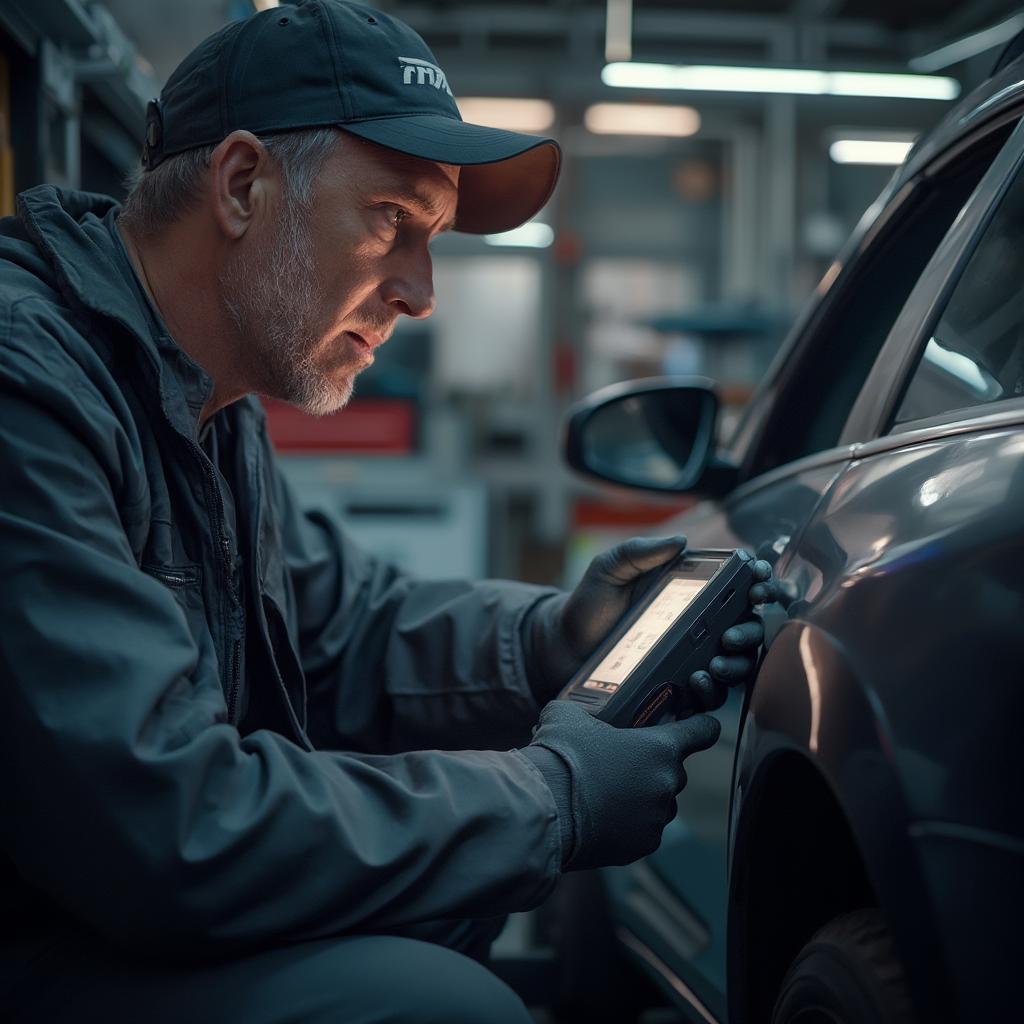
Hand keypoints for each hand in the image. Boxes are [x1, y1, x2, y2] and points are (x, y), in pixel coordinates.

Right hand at [525, 700, 720, 870]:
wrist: (544, 809)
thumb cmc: (560, 757)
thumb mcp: (567, 715)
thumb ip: (584, 710)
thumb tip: (576, 712)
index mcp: (660, 747)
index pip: (703, 731)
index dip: (700, 725)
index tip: (699, 725)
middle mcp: (667, 784)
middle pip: (674, 770)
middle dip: (653, 765)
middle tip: (622, 762)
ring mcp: (656, 818)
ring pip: (660, 803)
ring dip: (644, 796)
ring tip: (609, 791)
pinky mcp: (642, 846)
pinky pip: (645, 829)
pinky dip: (630, 823)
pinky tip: (603, 815)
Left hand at [527, 537, 775, 705]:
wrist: (563, 647)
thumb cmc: (590, 604)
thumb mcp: (609, 569)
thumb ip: (638, 551)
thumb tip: (679, 541)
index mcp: (690, 591)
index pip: (736, 583)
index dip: (757, 580)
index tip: (758, 581)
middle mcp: (698, 623)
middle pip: (746, 625)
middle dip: (750, 628)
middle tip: (732, 633)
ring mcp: (691, 655)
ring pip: (736, 661)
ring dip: (737, 662)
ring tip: (716, 661)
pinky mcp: (679, 685)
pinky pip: (709, 692)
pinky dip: (712, 688)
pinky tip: (698, 680)